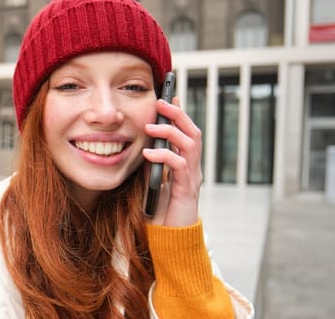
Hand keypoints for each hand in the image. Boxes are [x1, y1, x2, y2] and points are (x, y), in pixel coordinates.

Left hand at [142, 97, 202, 226]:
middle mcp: (192, 168)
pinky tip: (150, 153)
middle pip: (193, 132)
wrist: (168, 239)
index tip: (168, 96)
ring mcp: (192, 178)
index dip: (179, 113)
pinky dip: (165, 156)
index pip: (185, 132)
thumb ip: (151, 164)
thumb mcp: (151, 181)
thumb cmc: (159, 211)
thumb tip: (142, 146)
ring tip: (151, 127)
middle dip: (178, 114)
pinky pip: (180, 166)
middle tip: (161, 102)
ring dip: (171, 132)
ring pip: (190, 144)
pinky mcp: (187, 191)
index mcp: (184, 163)